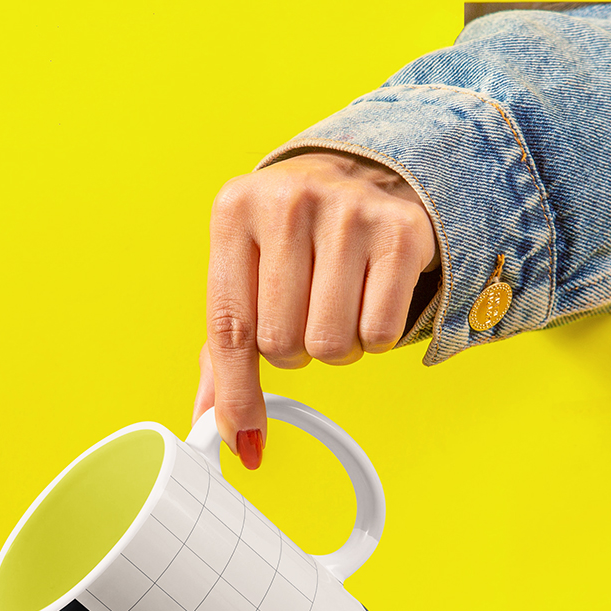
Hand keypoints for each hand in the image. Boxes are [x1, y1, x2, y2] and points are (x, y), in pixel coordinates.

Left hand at [192, 150, 439, 467]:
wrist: (361, 175)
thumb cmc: (291, 237)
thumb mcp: (245, 272)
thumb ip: (222, 349)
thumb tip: (208, 421)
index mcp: (234, 211)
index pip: (229, 326)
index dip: (236, 393)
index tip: (241, 435)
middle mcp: (288, 203)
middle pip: (281, 344)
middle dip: (292, 351)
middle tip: (304, 316)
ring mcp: (348, 212)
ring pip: (331, 345)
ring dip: (333, 347)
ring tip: (335, 306)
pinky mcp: (401, 232)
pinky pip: (379, 333)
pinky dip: (372, 337)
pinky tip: (367, 300)